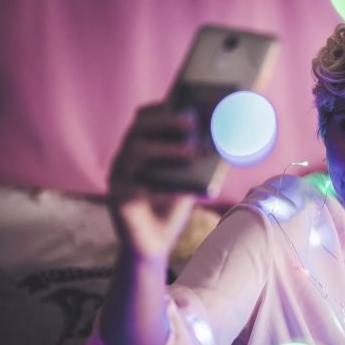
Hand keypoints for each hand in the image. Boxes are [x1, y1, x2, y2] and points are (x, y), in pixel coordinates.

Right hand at [108, 103, 198, 258]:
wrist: (154, 244)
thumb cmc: (172, 205)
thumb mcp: (189, 177)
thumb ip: (199, 157)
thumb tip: (226, 134)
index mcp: (140, 146)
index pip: (148, 117)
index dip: (169, 107)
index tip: (193, 100)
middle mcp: (126, 156)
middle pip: (139, 128)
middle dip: (166, 121)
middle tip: (191, 120)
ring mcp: (119, 175)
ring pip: (136, 151)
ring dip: (166, 149)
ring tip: (190, 151)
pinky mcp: (117, 197)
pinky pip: (138, 185)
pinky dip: (164, 184)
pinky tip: (185, 187)